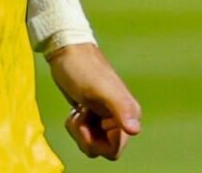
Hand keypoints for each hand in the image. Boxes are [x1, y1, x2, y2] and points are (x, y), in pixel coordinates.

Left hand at [48, 43, 141, 160]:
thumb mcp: (101, 89)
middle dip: (85, 136)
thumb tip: (135, 130)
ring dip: (79, 130)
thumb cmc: (83, 68)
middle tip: (81, 114)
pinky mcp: (94, 114)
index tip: (87, 121)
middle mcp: (121, 118)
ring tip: (79, 109)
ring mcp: (106, 117)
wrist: (67, 50)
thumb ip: (120, 108)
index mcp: (128, 114)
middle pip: (102, 149)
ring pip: (92, 142)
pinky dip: (76, 125)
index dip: (96, 141)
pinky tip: (76, 108)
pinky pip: (86, 134)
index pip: (113, 150)